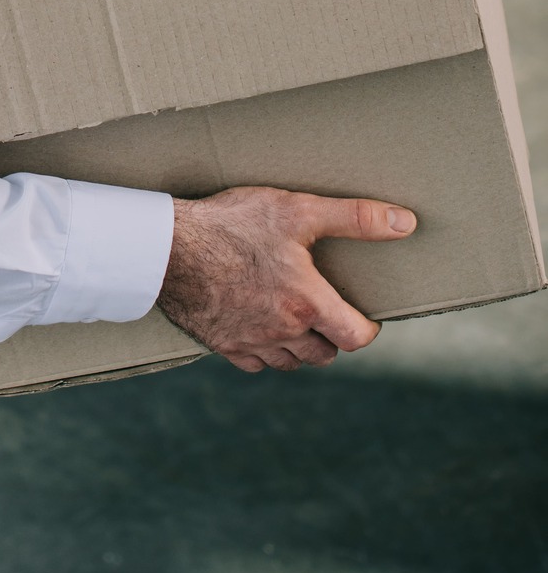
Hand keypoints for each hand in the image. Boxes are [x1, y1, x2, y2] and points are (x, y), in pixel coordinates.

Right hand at [158, 186, 417, 372]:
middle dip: (331, 336)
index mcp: (308, 303)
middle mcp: (284, 332)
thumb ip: (354, 218)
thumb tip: (405, 223)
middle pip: (325, 354)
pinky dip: (263, 351)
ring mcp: (251, 342)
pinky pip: (255, 363)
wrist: (168, 246)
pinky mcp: (222, 344)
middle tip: (324, 310)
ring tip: (294, 319)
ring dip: (299, 347)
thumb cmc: (232, 223)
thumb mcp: (297, 209)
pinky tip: (258, 326)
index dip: (365, 328)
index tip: (362, 316)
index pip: (356, 337)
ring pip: (291, 362)